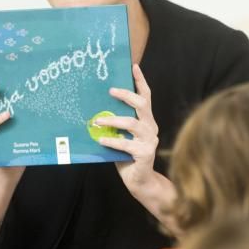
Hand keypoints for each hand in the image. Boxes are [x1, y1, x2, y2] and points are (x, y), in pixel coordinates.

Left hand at [94, 64, 158, 192]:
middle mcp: (151, 127)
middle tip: (111, 91)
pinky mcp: (145, 153)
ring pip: (133, 123)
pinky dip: (112, 141)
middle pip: (142, 105)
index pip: (146, 97)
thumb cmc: (127, 157)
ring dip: (114, 120)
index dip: (140, 81)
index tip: (133, 66)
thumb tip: (97, 110)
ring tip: (98, 120)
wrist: (140, 182)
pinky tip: (101, 140)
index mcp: (147, 120)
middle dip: (127, 95)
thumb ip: (116, 124)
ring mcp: (150, 140)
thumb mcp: (122, 136)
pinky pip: (127, 144)